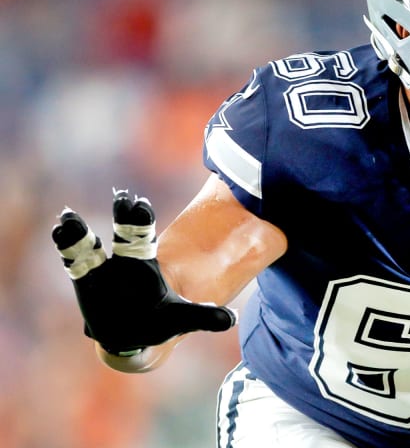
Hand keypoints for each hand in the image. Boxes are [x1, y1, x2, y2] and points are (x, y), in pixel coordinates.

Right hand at [52, 190, 235, 355]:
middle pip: (122, 235)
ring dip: (79, 231)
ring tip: (67, 218)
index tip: (140, 203)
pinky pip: (73, 262)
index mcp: (145, 266)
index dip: (141, 222)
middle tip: (120, 196)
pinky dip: (65, 247)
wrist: (130, 334)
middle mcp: (123, 263)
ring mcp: (101, 271)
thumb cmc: (157, 321)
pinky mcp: (83, 282)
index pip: (144, 238)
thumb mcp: (181, 319)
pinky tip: (59, 231)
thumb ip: (203, 317)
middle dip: (122, 217)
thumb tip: (230, 318)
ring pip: (90, 247)